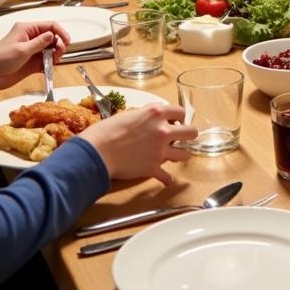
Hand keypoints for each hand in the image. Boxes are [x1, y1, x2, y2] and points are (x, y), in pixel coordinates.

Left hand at [0, 21, 70, 94]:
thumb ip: (39, 43)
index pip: (49, 26)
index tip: (67, 42)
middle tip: (59, 53)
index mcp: (26, 30)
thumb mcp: (22, 50)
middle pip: (52, 37)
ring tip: (54, 61)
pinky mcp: (31, 62)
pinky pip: (46, 61)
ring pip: (50, 49)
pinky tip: (49, 68)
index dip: (60, 32)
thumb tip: (52, 36)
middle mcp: (30, 38)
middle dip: (59, 45)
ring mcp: (31, 51)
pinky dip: (50, 64)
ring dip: (55, 55)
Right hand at [81, 104, 197, 182]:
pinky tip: (165, 178)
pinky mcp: (153, 168)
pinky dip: (166, 178)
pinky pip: (168, 176)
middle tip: (180, 138)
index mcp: (156, 113)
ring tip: (174, 155)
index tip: (175, 122)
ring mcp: (160, 150)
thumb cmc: (107, 130)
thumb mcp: (129, 114)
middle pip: (191, 132)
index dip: (179, 117)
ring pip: (185, 154)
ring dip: (180, 154)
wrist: (97, 151)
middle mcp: (162, 130)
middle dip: (187, 135)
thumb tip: (153, 118)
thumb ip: (146, 115)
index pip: (181, 111)